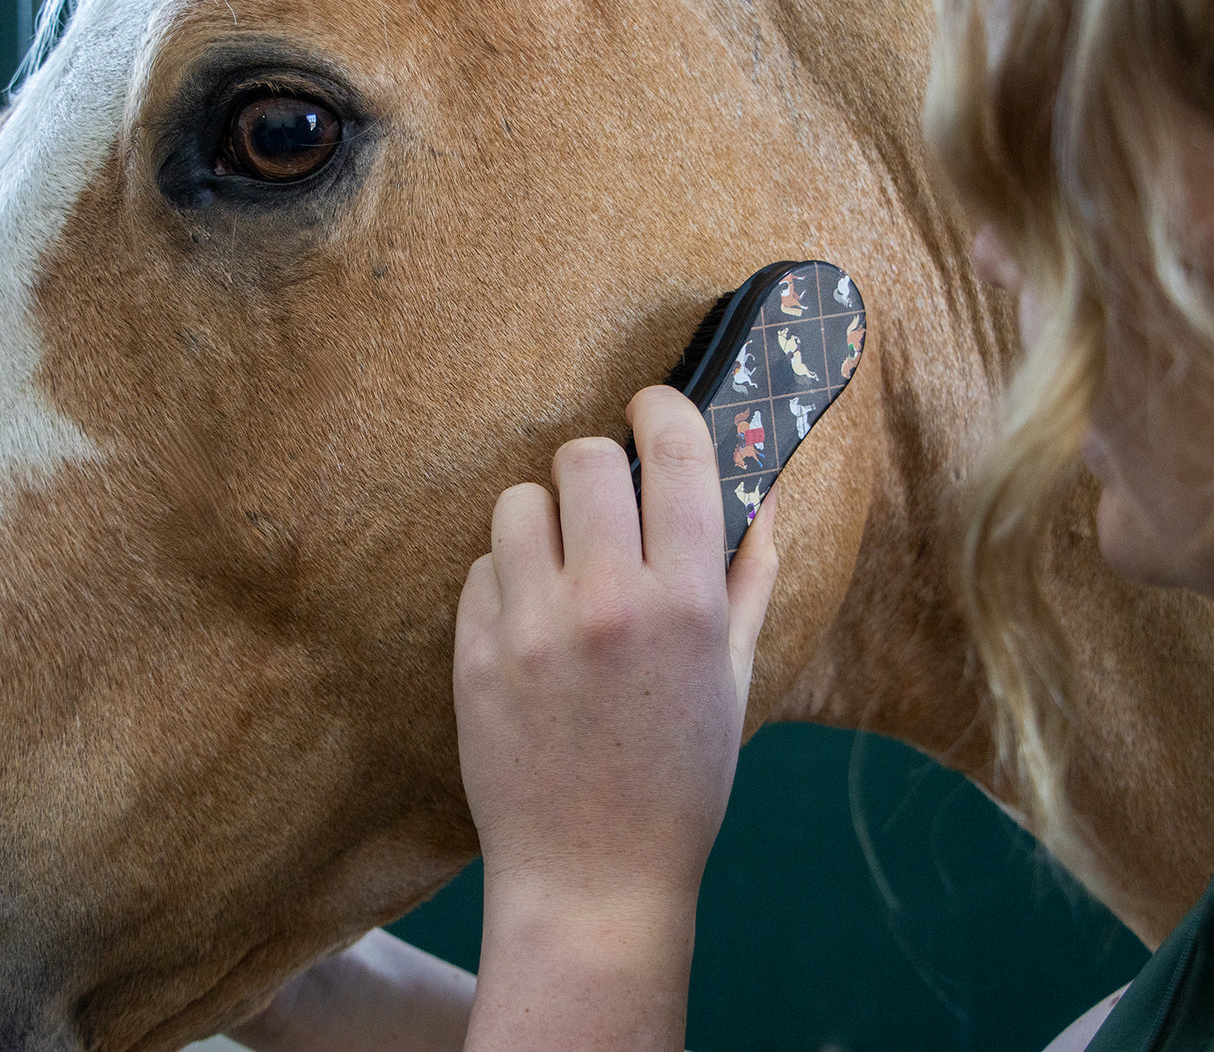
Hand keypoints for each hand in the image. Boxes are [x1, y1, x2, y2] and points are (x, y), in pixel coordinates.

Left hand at [454, 385, 778, 1049]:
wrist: (592, 879)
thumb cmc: (679, 781)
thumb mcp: (733, 682)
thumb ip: (750, 583)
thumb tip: (761, 507)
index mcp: (686, 603)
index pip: (676, 454)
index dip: (665, 408)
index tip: (653, 404)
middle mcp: (608, 601)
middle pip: (583, 456)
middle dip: (598, 465)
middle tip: (606, 499)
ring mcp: (532, 627)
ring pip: (519, 503)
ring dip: (544, 519)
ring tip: (562, 564)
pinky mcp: (473, 654)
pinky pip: (483, 568)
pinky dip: (507, 579)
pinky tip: (528, 624)